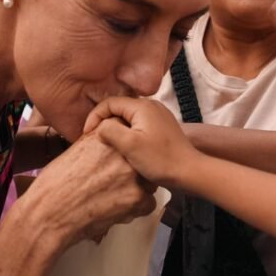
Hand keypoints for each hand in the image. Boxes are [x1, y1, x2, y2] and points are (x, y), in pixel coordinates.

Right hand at [25, 131, 157, 246]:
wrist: (49, 211)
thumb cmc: (56, 182)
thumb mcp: (78, 149)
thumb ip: (100, 143)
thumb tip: (115, 143)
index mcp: (109, 136)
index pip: (129, 137)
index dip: (124, 152)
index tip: (114, 163)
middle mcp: (124, 151)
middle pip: (140, 159)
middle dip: (131, 171)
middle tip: (113, 182)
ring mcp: (134, 175)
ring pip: (148, 181)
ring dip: (135, 188)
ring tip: (113, 196)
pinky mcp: (138, 198)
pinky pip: (148, 202)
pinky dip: (135, 208)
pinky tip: (116, 208)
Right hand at [85, 96, 201, 190]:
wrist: (189, 172)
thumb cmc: (159, 159)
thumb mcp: (129, 145)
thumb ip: (109, 130)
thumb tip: (99, 127)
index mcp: (142, 106)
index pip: (109, 103)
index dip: (94, 117)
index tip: (86, 135)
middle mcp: (151, 106)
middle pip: (119, 109)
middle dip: (104, 123)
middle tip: (94, 141)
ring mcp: (158, 117)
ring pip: (128, 119)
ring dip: (115, 130)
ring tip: (107, 146)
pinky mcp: (162, 129)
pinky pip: (138, 126)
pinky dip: (127, 135)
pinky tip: (124, 150)